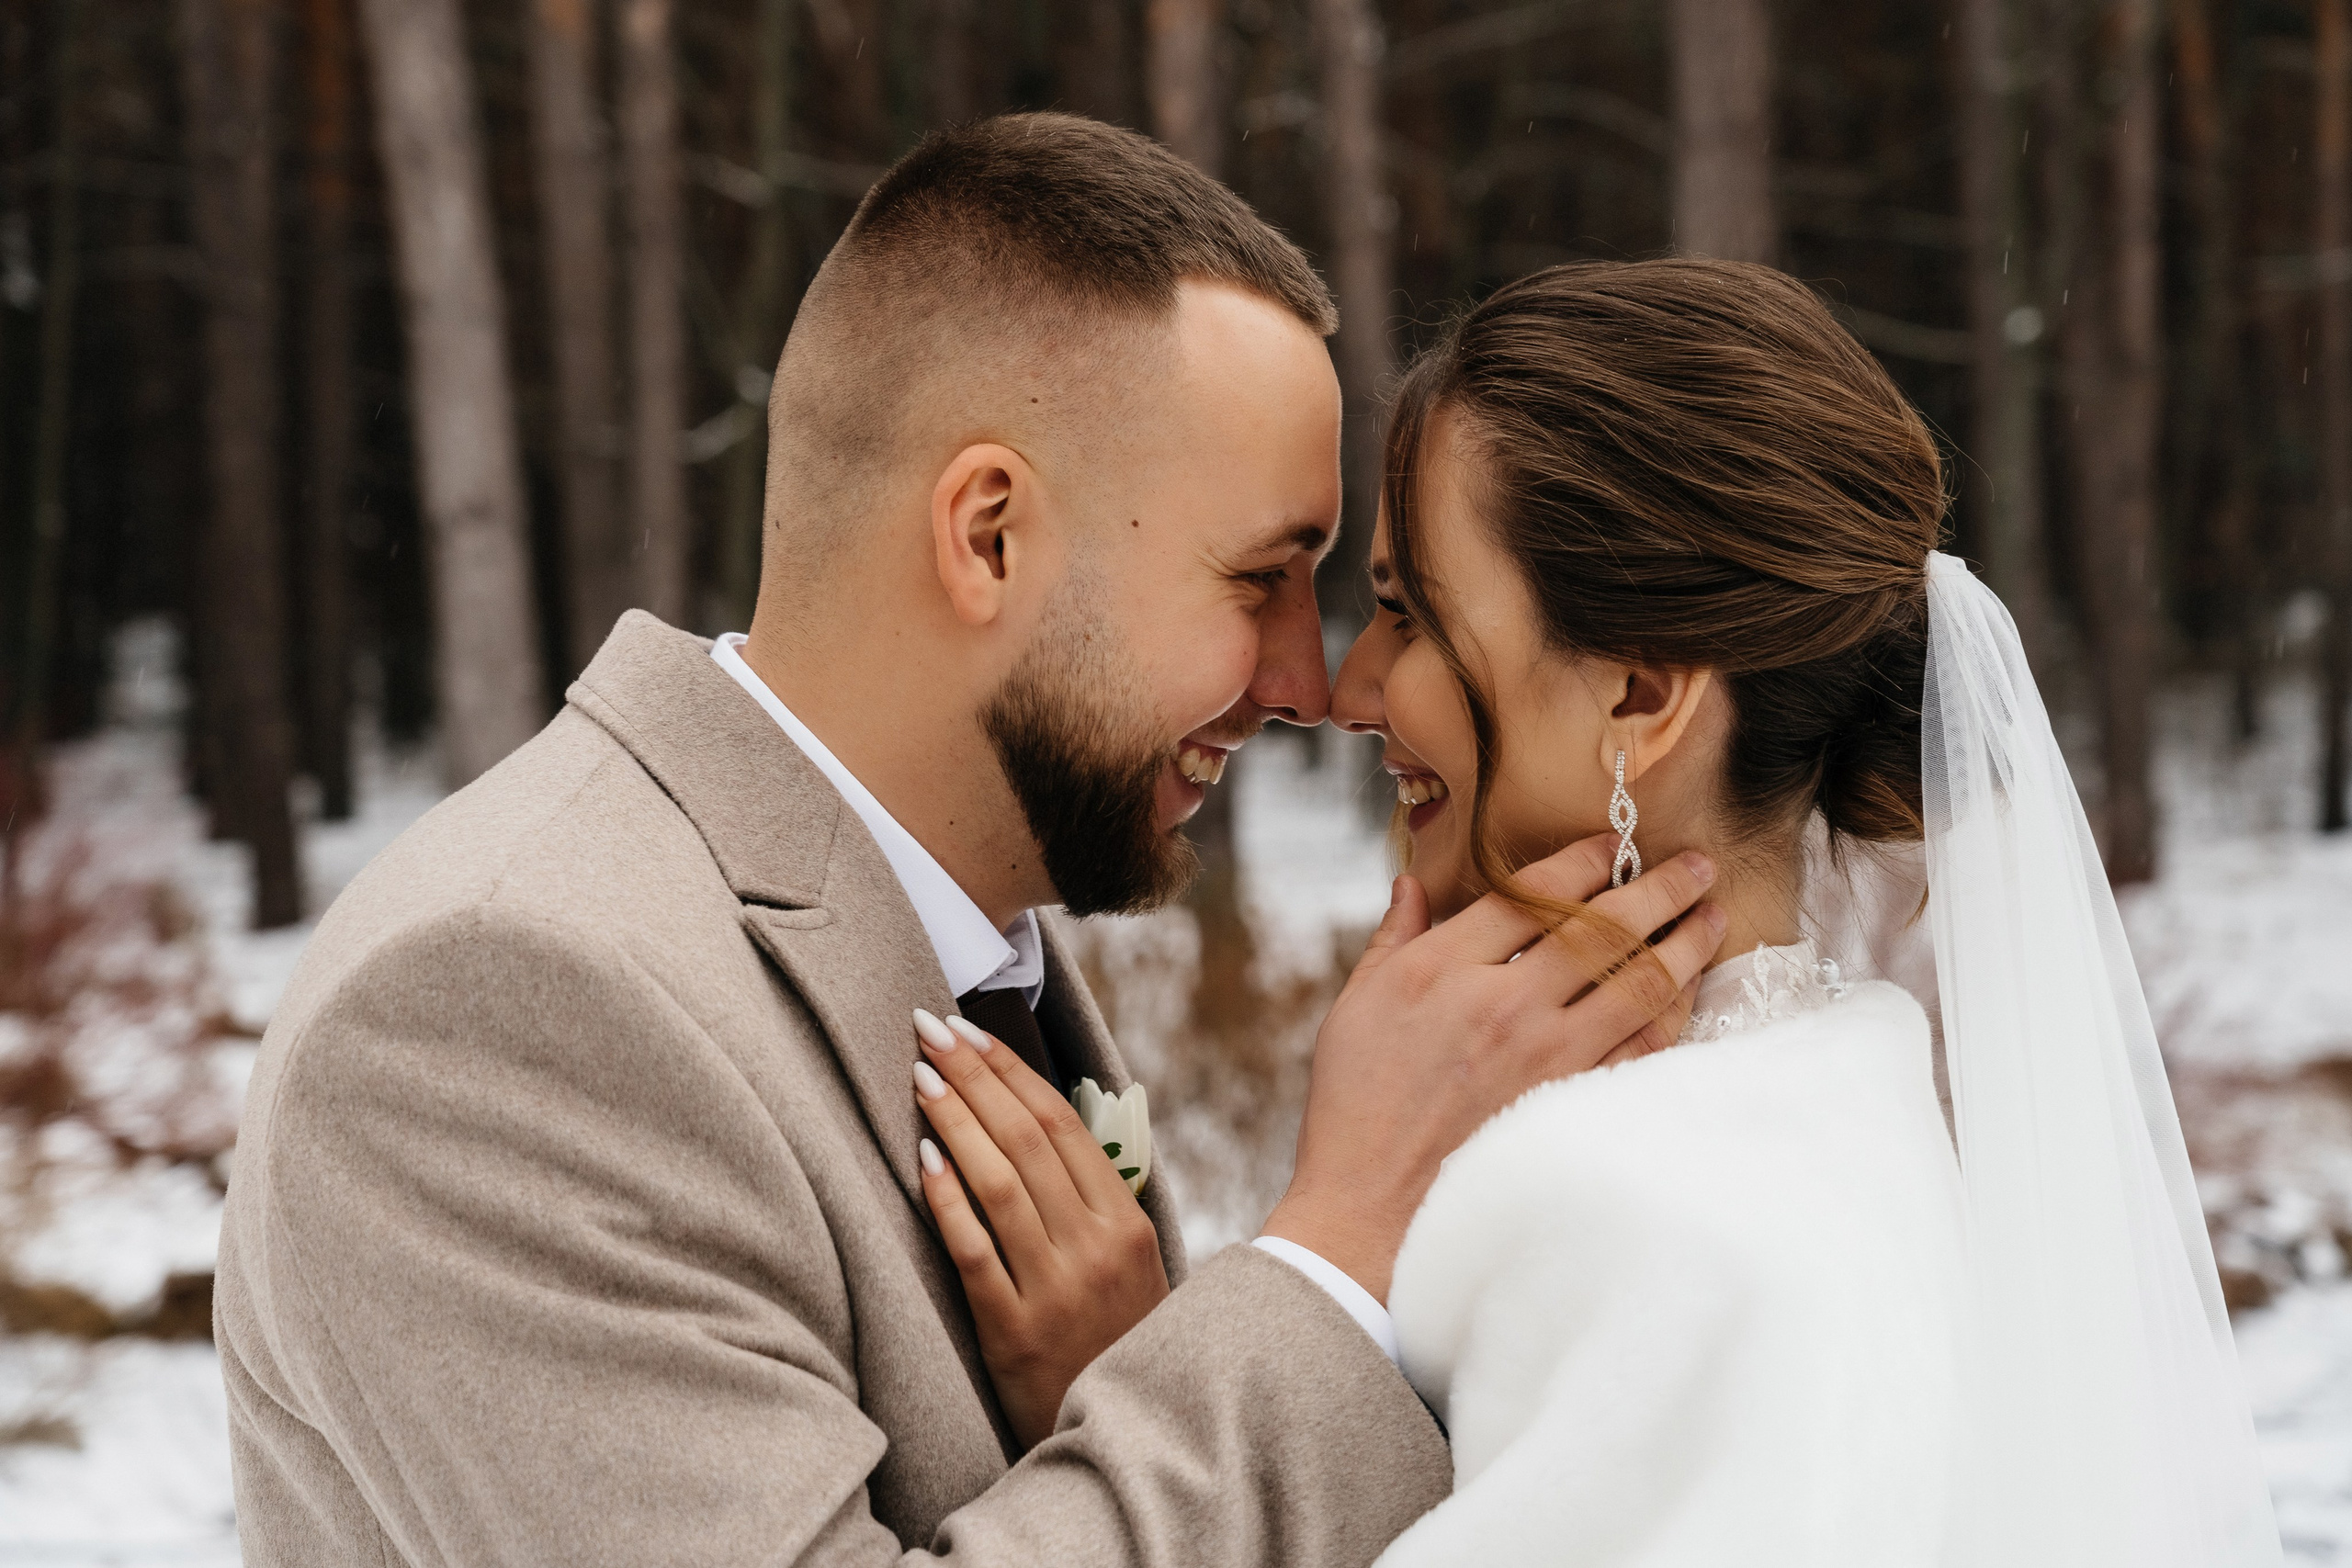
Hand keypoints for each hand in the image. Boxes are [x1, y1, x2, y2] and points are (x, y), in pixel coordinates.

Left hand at [910, 1008, 1169, 1448]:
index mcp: (1126, 1224)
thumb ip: (1094, 1203)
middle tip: (929, 1028)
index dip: (1011, 1071)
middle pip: (1026, 1139)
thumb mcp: (1130, 1270)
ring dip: (955, 1120)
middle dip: (974, 1075)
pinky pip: (974, 1251)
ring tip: (919, 1077)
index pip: (1063, 1124)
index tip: (969, 1031)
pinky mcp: (1014, 1333)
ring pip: (999, 1183)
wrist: (1128, 1438)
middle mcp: (1096, 1248)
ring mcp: (1057, 1290)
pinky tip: (922, 1158)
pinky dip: (948, 1199)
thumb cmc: (1115, 1346)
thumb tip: (1038, 1124)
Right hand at [1262, 836, 1726, 1302]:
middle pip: (1602, 928)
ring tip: (1713, 916)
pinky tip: (1689, 993)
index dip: (1583, 859)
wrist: (1371, 1202)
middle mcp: (1503, 1003)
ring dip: (1685, 945)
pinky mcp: (1571, 1105)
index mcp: (1443, 968)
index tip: (1613, 843)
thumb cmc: (1356, 1103)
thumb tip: (1414, 881)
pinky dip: (1673, 1014)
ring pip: (1637, 984)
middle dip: (1659, 888)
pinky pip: (1642, 1049)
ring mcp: (1545, 1058)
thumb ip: (1395, 935)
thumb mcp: (1357, 1002)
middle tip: (1697, 864)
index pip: (1532, 893)